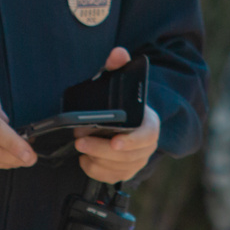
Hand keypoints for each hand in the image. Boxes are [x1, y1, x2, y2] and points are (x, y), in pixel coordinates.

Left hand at [75, 46, 160, 183]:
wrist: (128, 121)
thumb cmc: (123, 103)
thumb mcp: (121, 82)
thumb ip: (119, 67)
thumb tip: (118, 52)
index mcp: (149, 125)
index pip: (146, 136)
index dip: (132, 140)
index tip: (115, 141)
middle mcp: (146, 147)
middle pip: (127, 155)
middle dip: (101, 149)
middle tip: (80, 140)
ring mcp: (136, 162)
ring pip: (117, 168)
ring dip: (96, 159)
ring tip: (81, 147)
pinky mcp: (124, 173)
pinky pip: (110, 177)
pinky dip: (95, 170)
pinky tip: (85, 159)